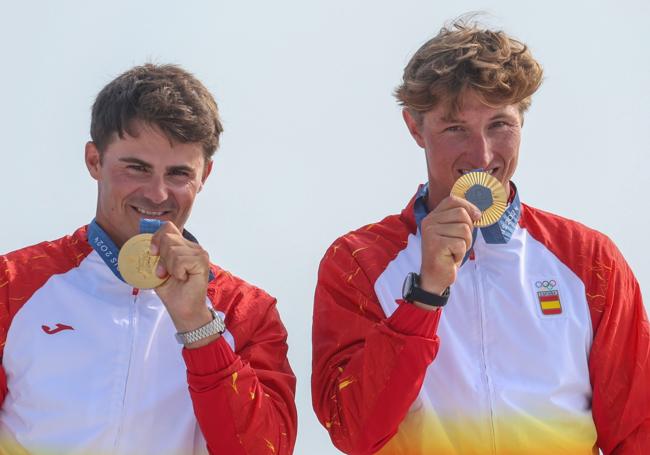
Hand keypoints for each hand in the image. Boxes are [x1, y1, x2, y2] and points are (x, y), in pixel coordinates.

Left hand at [150, 222, 216, 345]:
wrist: (183, 309)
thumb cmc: (172, 291)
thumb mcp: (157, 269)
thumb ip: (155, 255)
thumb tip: (144, 245)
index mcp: (182, 246)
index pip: (168, 227)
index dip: (156, 238)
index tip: (152, 253)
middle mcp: (193, 247)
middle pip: (168, 238)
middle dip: (161, 257)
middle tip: (165, 272)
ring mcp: (199, 253)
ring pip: (173, 250)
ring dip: (169, 267)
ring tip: (175, 276)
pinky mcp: (202, 262)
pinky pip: (180, 260)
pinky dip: (177, 271)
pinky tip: (183, 278)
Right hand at [419, 196, 480, 296]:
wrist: (435, 276)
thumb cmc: (446, 254)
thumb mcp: (453, 232)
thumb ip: (460, 220)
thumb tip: (478, 212)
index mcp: (432, 216)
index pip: (453, 200)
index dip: (468, 206)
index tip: (477, 217)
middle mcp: (429, 222)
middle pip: (461, 214)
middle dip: (468, 230)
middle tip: (459, 242)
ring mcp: (431, 233)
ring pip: (464, 229)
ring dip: (465, 243)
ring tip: (454, 251)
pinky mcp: (436, 245)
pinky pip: (461, 243)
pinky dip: (460, 253)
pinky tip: (451, 257)